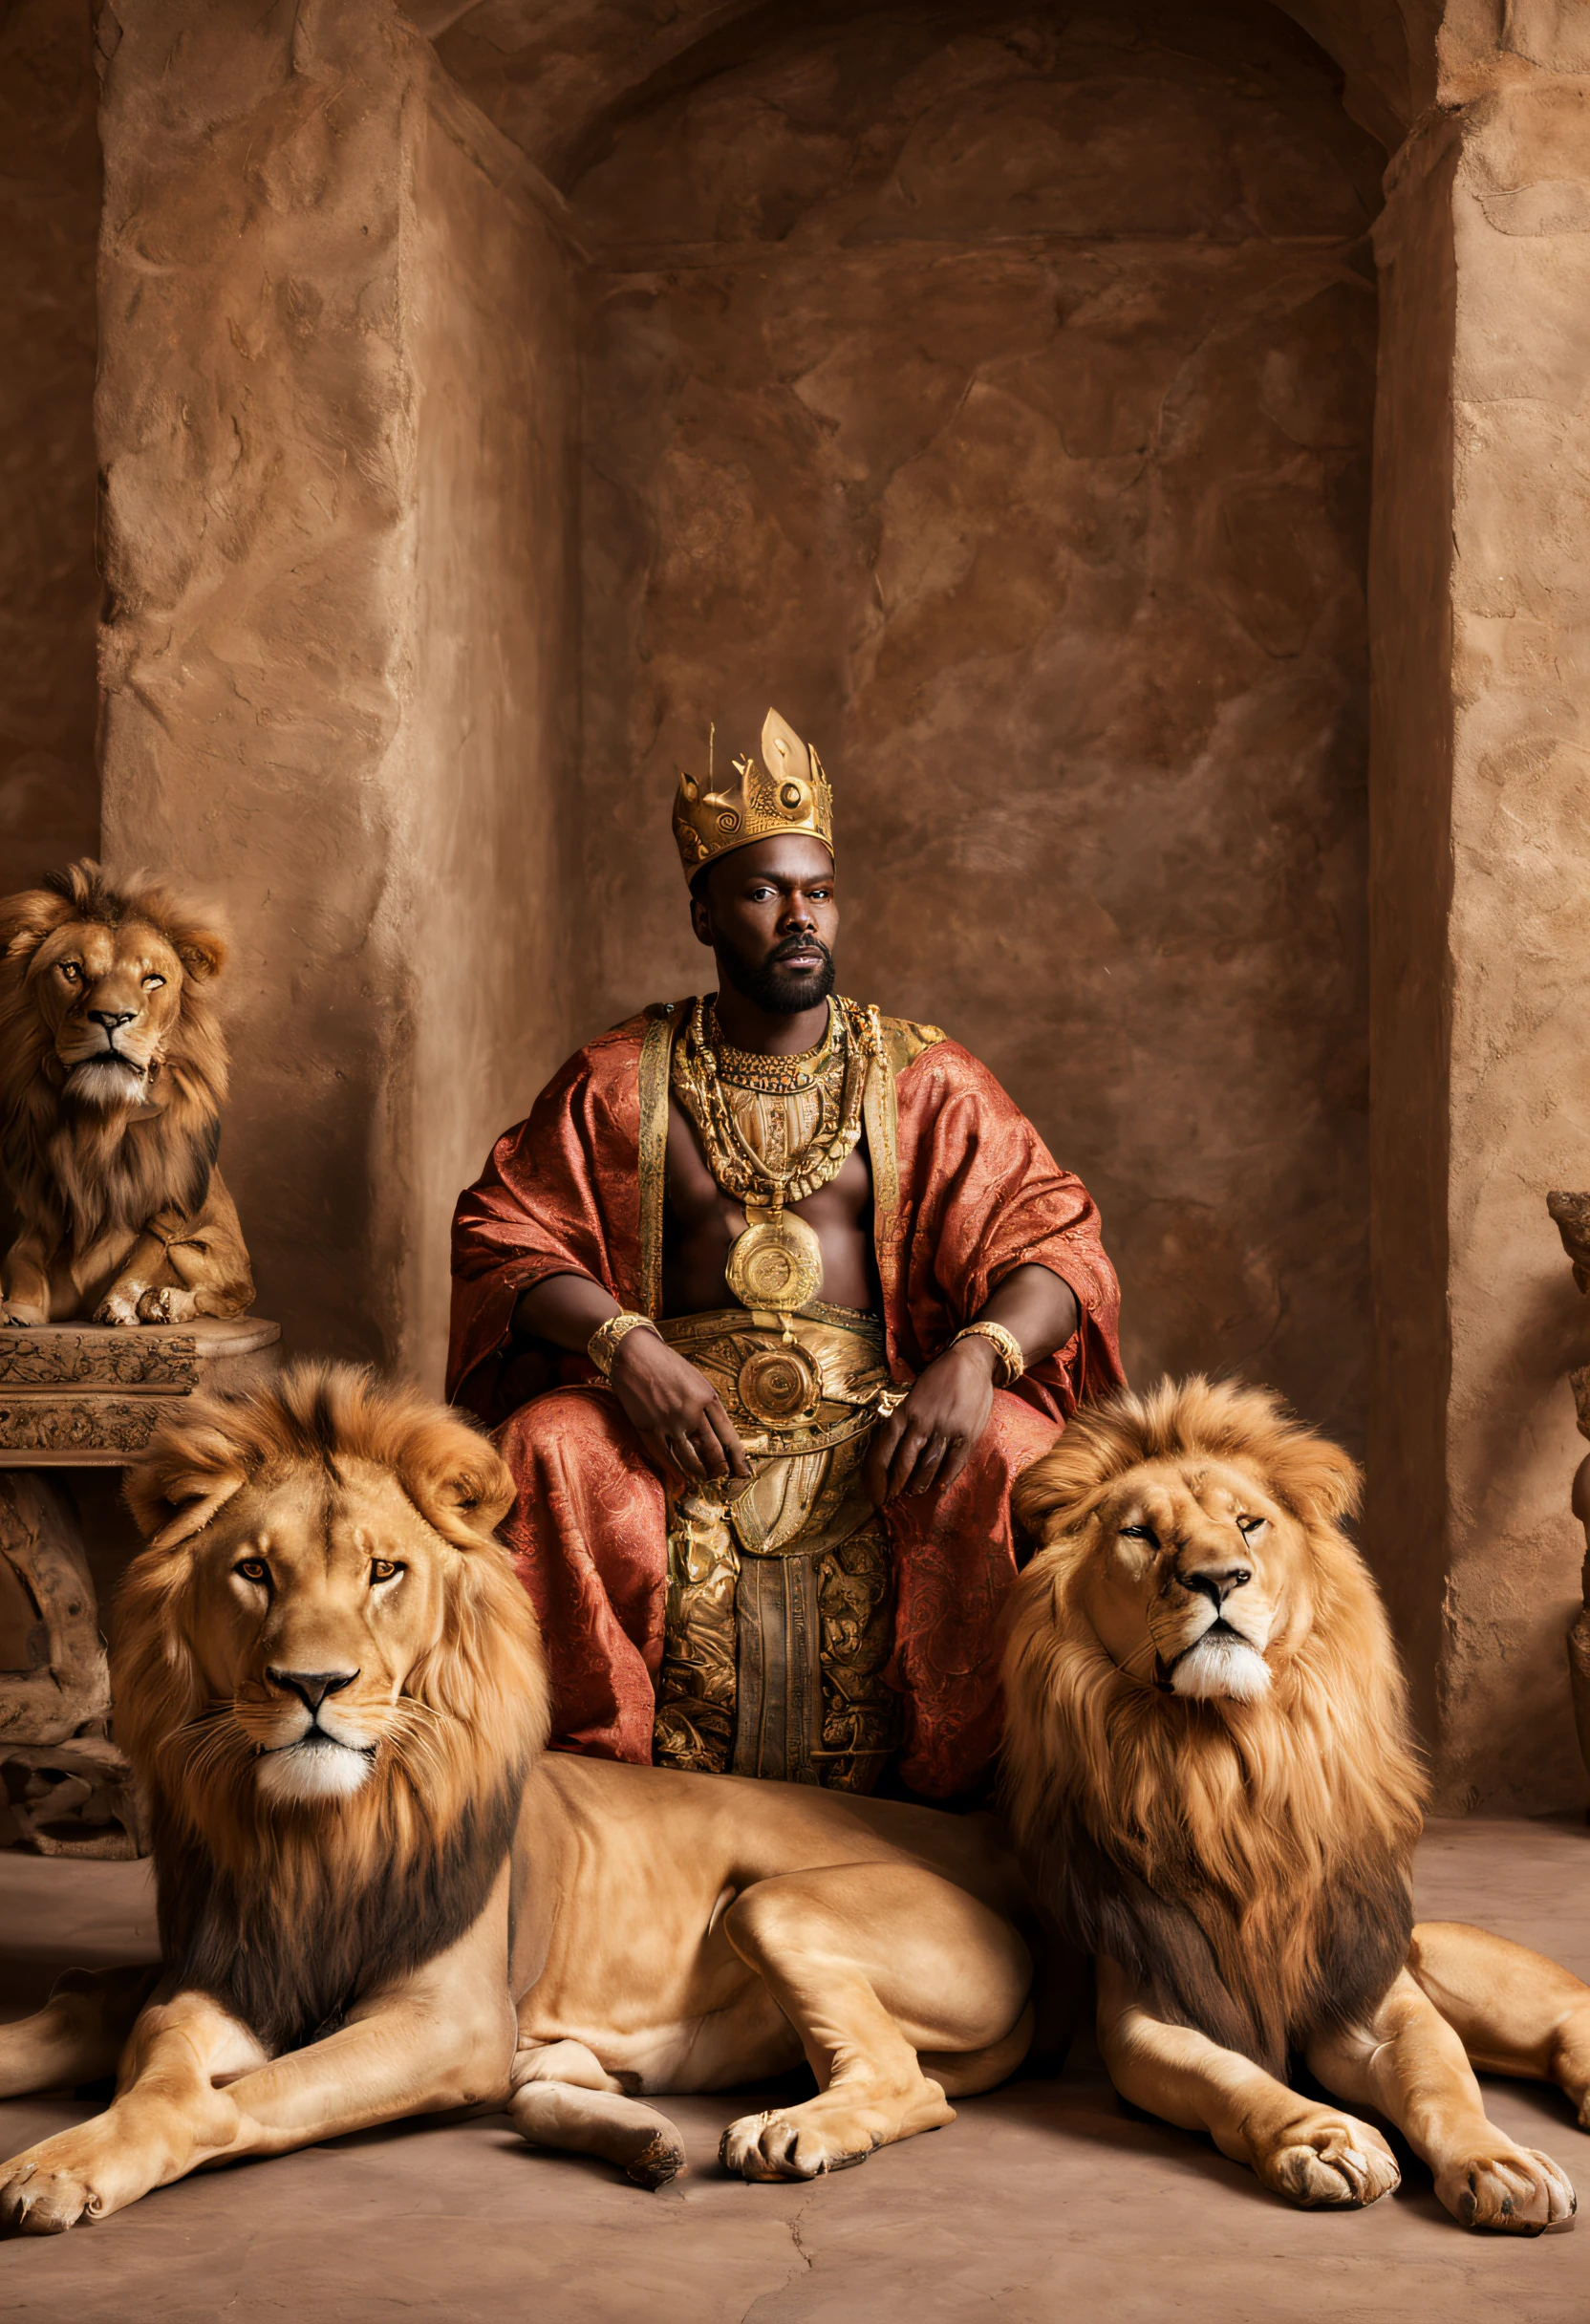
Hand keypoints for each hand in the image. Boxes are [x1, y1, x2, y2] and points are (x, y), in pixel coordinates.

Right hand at [610, 1329, 750, 1483]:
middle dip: (719, 1469)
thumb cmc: (668, 1366)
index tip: (742, 1471)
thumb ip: (708, 1406)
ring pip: (690, 1459)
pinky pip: (665, 1457)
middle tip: (720, 1476)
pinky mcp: (649, 1428)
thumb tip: (717, 1433)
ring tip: (703, 1477)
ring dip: (699, 1472)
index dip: (737, 1458)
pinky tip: (681, 1477)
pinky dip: (675, 1470)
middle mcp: (692, 1412)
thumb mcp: (697, 1381)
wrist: (635, 1355)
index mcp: (708, 1399)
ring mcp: (670, 1422)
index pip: (729, 1437)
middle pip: (713, 1452)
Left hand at [864, 1336, 997, 1505]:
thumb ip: (906, 1419)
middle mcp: (922, 1420)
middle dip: (896, 1483)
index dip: (879, 1473)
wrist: (972, 1361)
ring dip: (919, 1483)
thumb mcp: (914, 1394)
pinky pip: (955, 1460)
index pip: (884, 1448)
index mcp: (905, 1410)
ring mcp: (945, 1427)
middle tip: (892, 1499)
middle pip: (904, 1460)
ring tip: (914, 1493)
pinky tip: (941, 1487)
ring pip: (928, 1464)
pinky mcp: (966, 1432)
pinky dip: (947, 1476)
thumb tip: (894, 1448)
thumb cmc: (940, 1378)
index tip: (877, 1489)